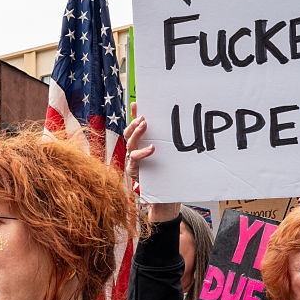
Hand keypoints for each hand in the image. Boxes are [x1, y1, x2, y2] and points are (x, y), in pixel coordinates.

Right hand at [124, 103, 180, 221]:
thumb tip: (171, 123)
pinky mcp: (135, 171)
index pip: (134, 127)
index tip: (137, 104)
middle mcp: (133, 152)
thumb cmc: (166, 173)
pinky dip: (142, 153)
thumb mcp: (166, 154)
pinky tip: (151, 149)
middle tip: (143, 117)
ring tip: (144, 125)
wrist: (165, 196)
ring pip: (129, 144)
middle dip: (134, 124)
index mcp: (139, 145)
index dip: (133, 115)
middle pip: (128, 134)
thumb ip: (164, 141)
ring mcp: (132, 162)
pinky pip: (134, 160)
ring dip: (136, 134)